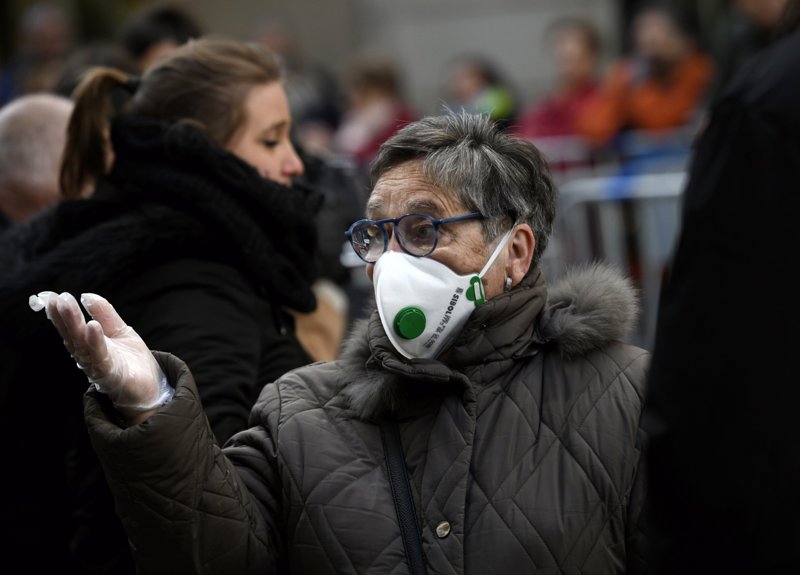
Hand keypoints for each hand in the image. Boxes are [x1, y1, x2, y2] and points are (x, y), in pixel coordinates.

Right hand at [30, 291, 171, 419]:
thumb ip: (105, 314)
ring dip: (74, 325)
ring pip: (82, 346)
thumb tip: (86, 295)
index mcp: (88, 346)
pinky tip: (92, 327)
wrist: (151, 388)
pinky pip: (101, 358)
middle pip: (73, 336)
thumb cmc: (132, 361)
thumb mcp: (120, 331)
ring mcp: (98, 367)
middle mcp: (88, 357)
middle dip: (64, 316)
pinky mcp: (111, 376)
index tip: (50, 296)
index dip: (59, 313)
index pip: (70, 328)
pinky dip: (95, 343)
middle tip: (57, 298)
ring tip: (67, 305)